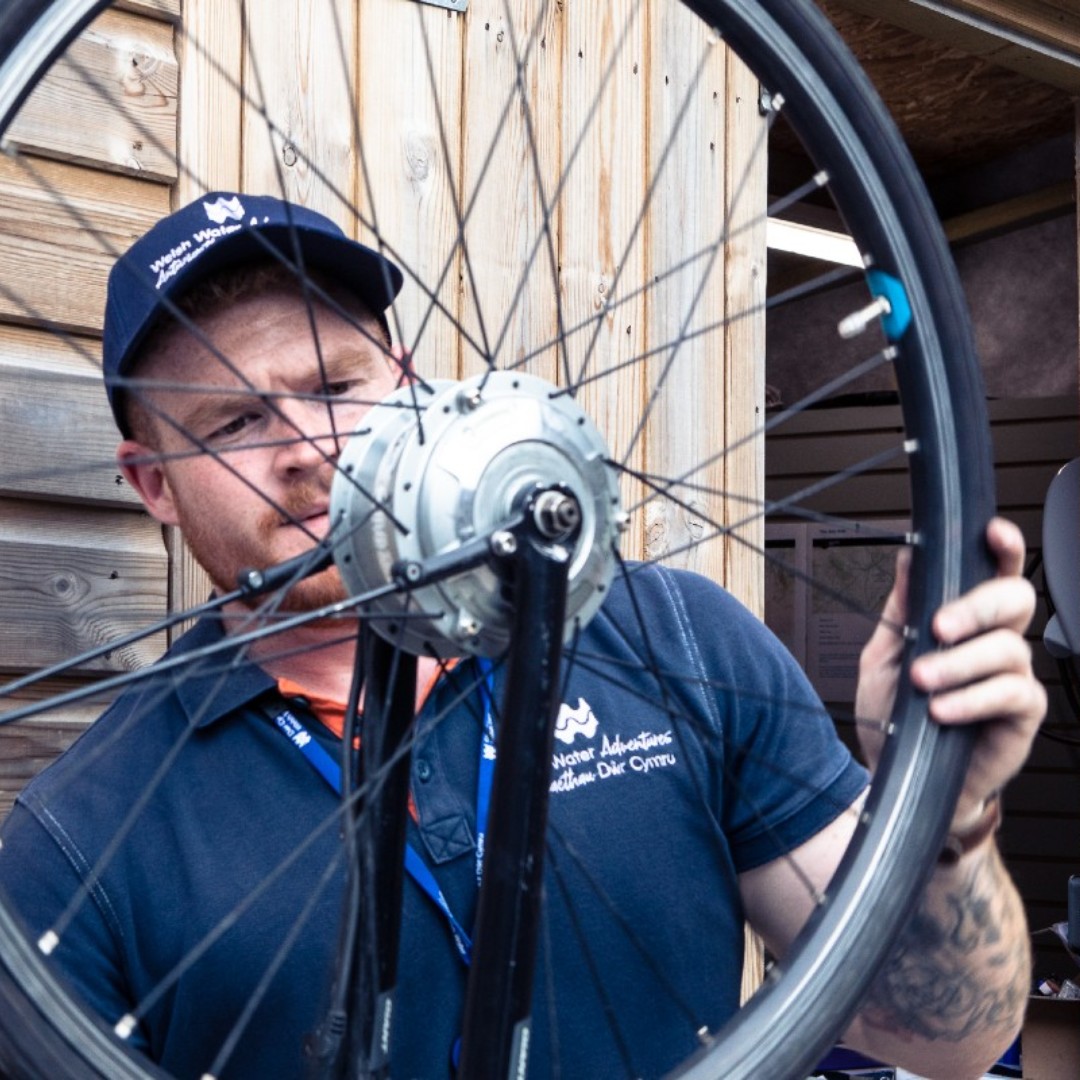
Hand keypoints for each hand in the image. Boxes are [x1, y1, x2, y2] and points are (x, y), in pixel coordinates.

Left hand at [856, 517, 1045, 826]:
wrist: (898, 770)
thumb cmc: (895, 712)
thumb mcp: (885, 655)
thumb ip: (900, 609)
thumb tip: (907, 557)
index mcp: (968, 619)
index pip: (995, 572)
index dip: (1003, 548)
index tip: (992, 532)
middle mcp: (998, 640)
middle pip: (1016, 599)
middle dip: (978, 606)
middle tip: (938, 627)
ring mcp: (1014, 675)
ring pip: (1008, 649)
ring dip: (960, 663)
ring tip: (923, 681)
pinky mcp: (1022, 714)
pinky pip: (1010, 693)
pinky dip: (972, 698)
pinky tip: (943, 710)